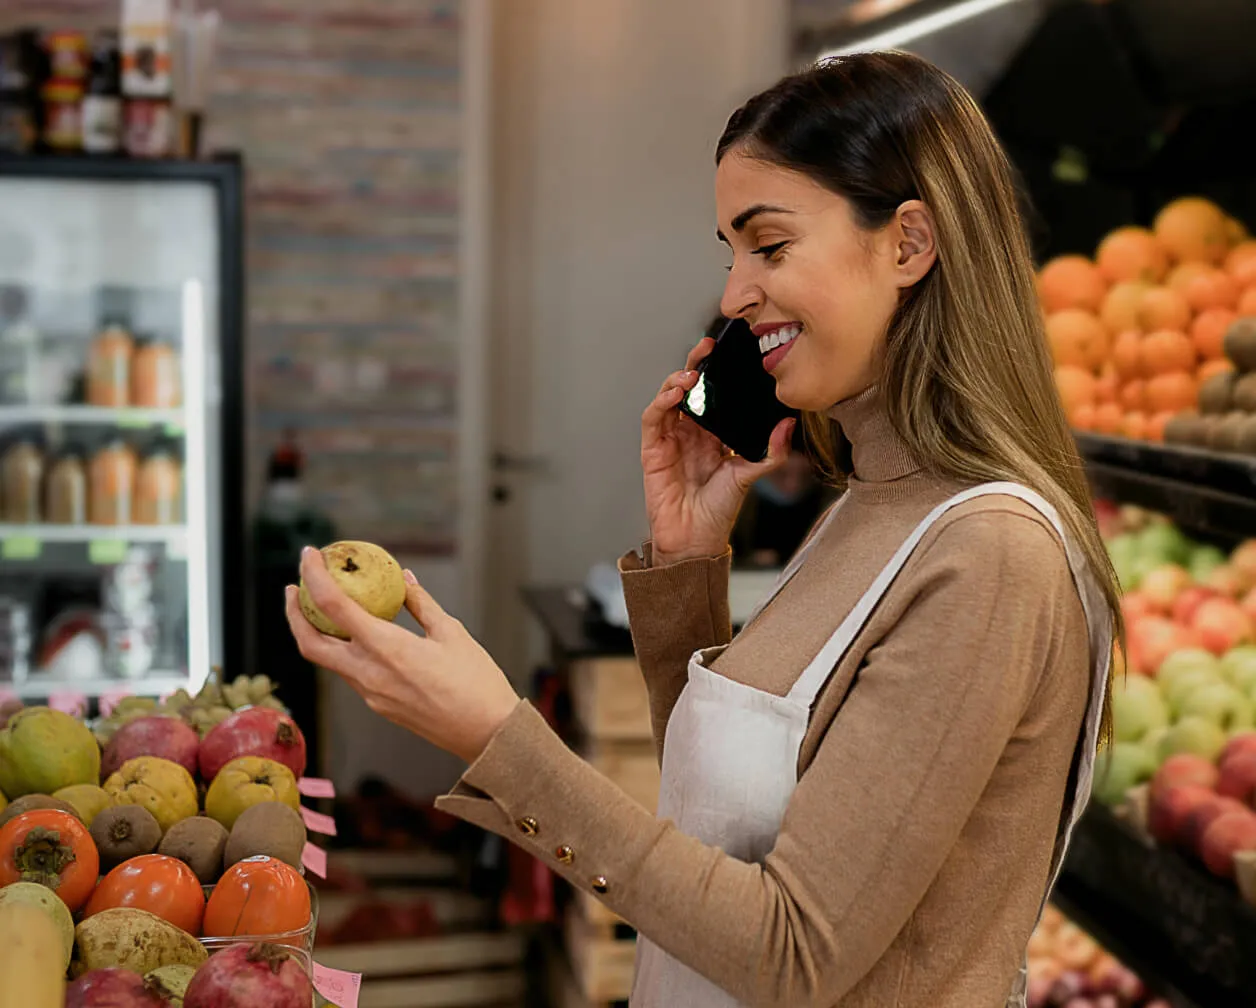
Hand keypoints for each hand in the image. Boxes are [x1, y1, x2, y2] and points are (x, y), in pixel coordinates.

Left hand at [285, 548, 520, 763]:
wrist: (486, 732)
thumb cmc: (476, 681)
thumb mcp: (451, 632)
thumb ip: (421, 604)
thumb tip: (404, 579)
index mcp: (386, 647)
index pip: (333, 605)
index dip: (314, 576)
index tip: (309, 555)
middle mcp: (368, 673)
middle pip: (309, 643)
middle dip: (294, 613)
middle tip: (295, 587)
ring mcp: (370, 694)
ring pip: (326, 661)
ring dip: (315, 632)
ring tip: (321, 608)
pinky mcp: (378, 705)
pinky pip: (350, 673)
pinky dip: (343, 649)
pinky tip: (357, 635)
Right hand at [643, 337, 794, 564]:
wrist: (696, 540)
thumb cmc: (719, 511)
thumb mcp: (750, 475)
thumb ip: (770, 452)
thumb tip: (789, 424)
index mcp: (712, 434)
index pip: (713, 394)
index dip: (717, 371)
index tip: (727, 352)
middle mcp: (690, 432)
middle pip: (688, 388)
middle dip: (695, 364)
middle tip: (707, 347)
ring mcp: (670, 439)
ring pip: (668, 397)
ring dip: (677, 380)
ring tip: (692, 373)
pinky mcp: (653, 450)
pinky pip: (653, 419)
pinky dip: (661, 402)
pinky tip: (676, 393)